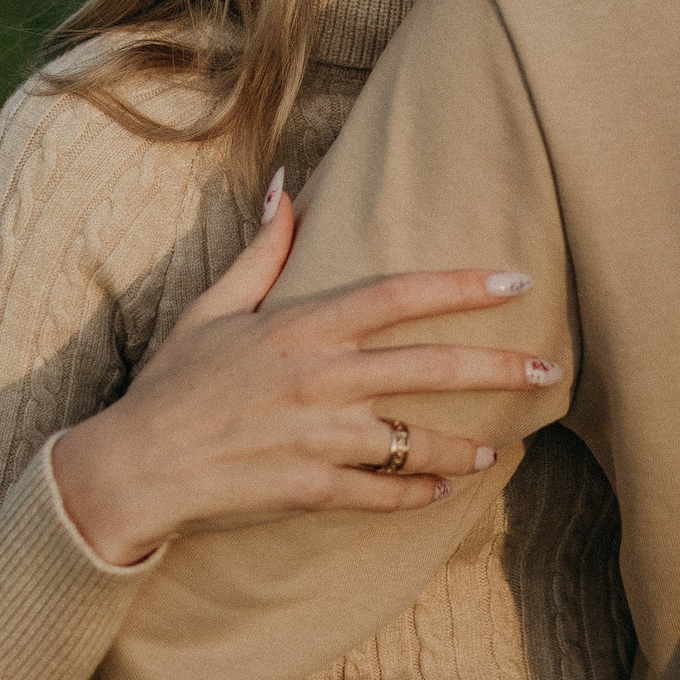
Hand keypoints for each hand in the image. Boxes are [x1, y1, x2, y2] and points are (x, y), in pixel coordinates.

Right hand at [49, 173, 555, 565]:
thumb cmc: (173, 384)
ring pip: (415, 440)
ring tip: (499, 447)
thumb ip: (263, 250)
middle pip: (428, 367)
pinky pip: (382, 494)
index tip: (515, 281)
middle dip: (497, 368)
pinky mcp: (309, 488)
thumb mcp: (214, 307)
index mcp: (301, 327)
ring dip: (463, 444)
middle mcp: (319, 379)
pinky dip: (419, 494)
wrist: (132, 466)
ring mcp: (317, 437)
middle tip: (548, 371)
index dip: (462, 286)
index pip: (398, 295)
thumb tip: (292, 185)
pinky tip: (448, 490)